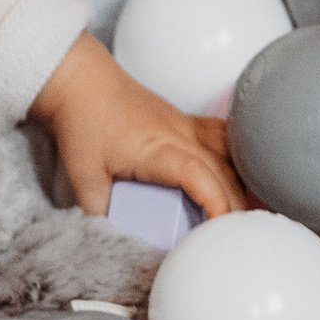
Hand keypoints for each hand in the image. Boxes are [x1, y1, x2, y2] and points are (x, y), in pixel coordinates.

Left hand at [29, 34, 248, 219]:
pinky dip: (236, 158)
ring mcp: (186, 125)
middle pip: (223, 172)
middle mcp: (180, 134)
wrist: (80, 79)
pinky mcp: (185, 121)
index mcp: (157, 148)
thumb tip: (115, 240)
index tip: (221, 229)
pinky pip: (223, 137)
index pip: (200, 175)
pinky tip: (239, 177)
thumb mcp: (84, 178)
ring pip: (230, 155)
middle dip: (233, 207)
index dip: (216, 203)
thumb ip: (101, 214)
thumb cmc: (82, 121)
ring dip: (239, 185)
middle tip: (229, 237)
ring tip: (237, 214)